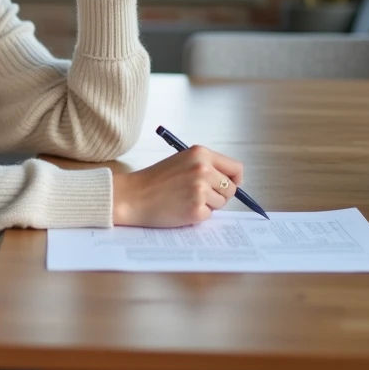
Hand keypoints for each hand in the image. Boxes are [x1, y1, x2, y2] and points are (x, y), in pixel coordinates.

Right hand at [111, 145, 243, 226]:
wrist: (133, 196)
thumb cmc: (154, 180)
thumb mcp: (181, 161)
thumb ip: (205, 166)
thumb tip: (230, 182)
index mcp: (201, 154)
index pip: (236, 168)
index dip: (234, 179)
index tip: (229, 186)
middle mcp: (204, 169)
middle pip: (231, 188)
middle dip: (220, 195)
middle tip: (198, 195)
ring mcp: (201, 189)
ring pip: (220, 203)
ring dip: (207, 205)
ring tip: (184, 200)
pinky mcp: (197, 209)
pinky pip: (209, 215)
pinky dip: (197, 215)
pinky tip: (181, 208)